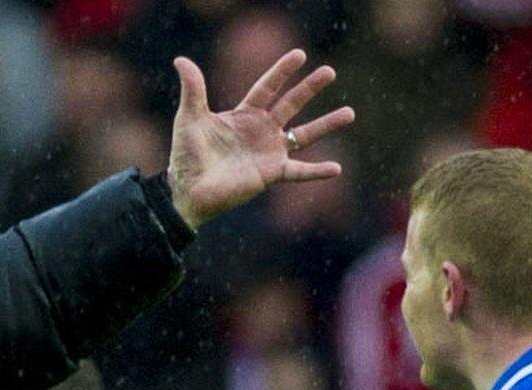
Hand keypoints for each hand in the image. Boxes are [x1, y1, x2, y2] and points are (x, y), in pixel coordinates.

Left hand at [164, 50, 353, 229]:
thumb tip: (181, 59)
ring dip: (327, 124)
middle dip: (310, 88)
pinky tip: (337, 168)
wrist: (188, 191)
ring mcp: (269, 152)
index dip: (281, 72)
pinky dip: (317, 171)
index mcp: (243, 115)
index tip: (300, 55)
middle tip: (330, 72)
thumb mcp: (190, 118)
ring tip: (350, 112)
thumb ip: (193, 89)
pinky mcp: (271, 174)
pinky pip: (299, 172)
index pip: (267, 88)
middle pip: (291, 104)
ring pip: (304, 135)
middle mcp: (260, 131)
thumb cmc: (186, 156)